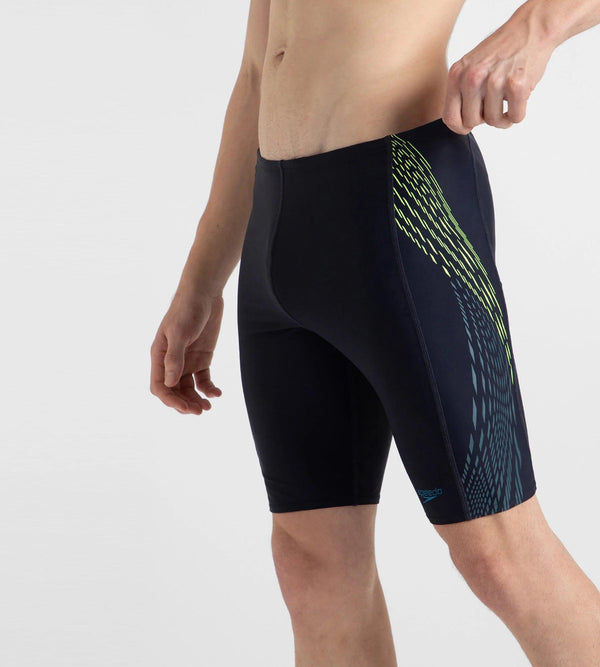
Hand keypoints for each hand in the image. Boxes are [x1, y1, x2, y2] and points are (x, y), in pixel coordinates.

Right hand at [150, 291, 223, 414]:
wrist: (204, 294)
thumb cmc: (187, 309)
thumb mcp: (179, 333)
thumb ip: (174, 358)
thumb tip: (170, 383)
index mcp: (159, 356)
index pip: (159, 386)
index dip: (170, 400)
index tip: (185, 408)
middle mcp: (172, 362)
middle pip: (174, 391)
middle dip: (184, 403)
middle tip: (199, 411)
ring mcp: (187, 361)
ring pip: (188, 388)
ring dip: (196, 400)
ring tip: (207, 408)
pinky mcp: (202, 358)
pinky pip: (203, 379)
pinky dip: (209, 389)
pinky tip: (217, 394)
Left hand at [442, 11, 555, 133]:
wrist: (530, 28)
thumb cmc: (501, 50)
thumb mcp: (470, 66)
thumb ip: (460, 92)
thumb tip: (457, 123)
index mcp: (457, 74)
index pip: (450, 118)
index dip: (461, 126)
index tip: (470, 124)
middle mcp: (472, 77)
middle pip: (472, 122)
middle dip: (484, 120)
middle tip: (493, 106)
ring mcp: (494, 81)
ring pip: (494, 122)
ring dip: (503, 118)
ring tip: (507, 102)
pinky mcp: (516, 84)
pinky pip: (514, 117)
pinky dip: (518, 113)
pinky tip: (518, 99)